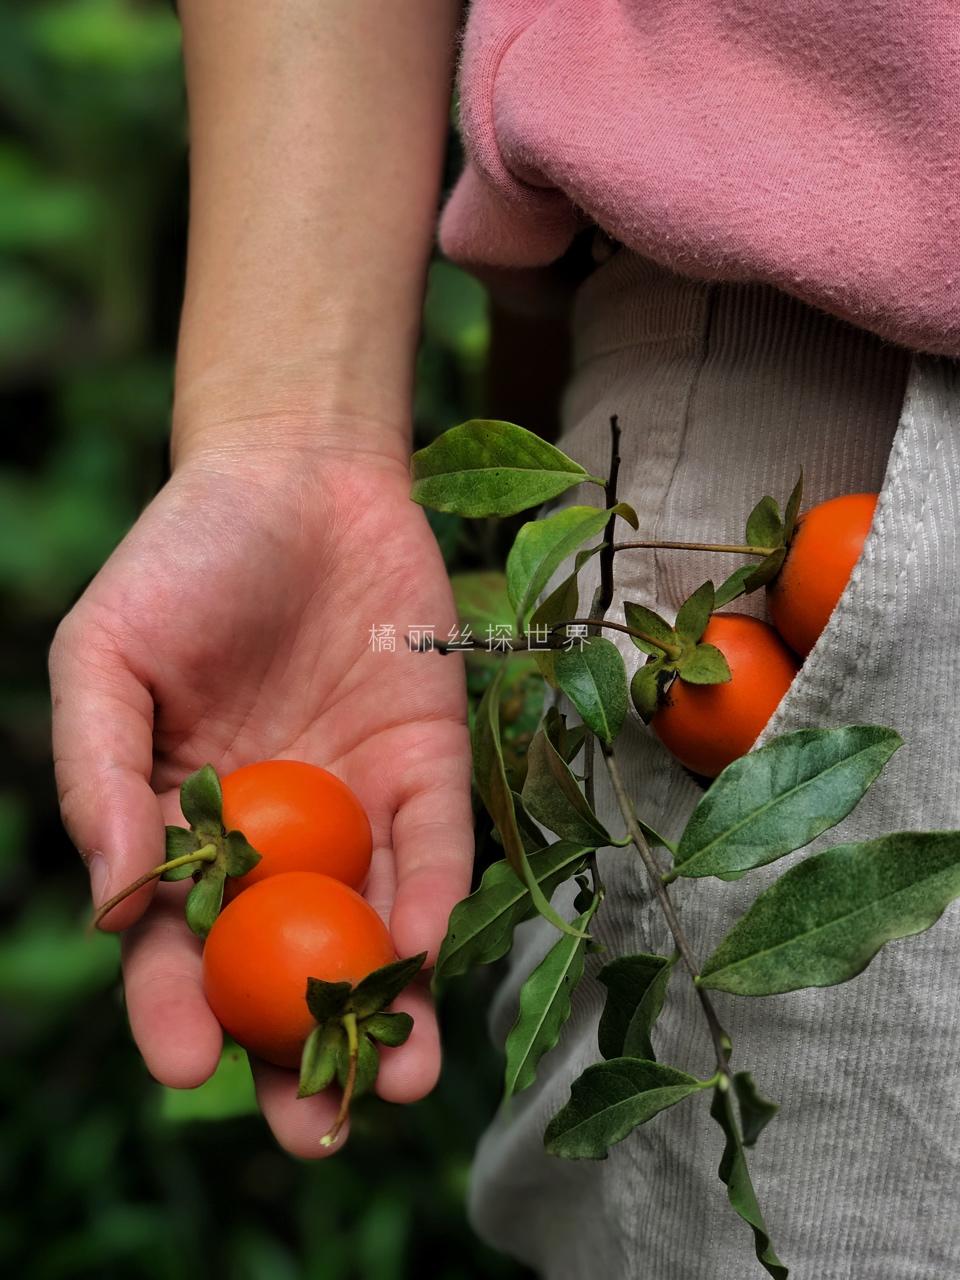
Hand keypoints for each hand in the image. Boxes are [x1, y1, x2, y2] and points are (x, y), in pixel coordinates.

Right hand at [50, 432, 471, 1155]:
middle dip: (297, 1057)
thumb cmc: (184, 560)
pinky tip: (426, 957)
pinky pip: (432, 852)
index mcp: (178, 824)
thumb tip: (110, 906)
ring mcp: (353, 809)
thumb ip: (96, 778)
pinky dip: (430, 907)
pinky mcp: (426, 768)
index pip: (173, 944)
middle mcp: (270, 838)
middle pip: (281, 970)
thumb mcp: (105, 659)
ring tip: (399, 1084)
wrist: (299, 475)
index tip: (185, 1068)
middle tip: (317, 1132)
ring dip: (387, 1013)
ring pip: (370, 934)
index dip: (173, 1011)